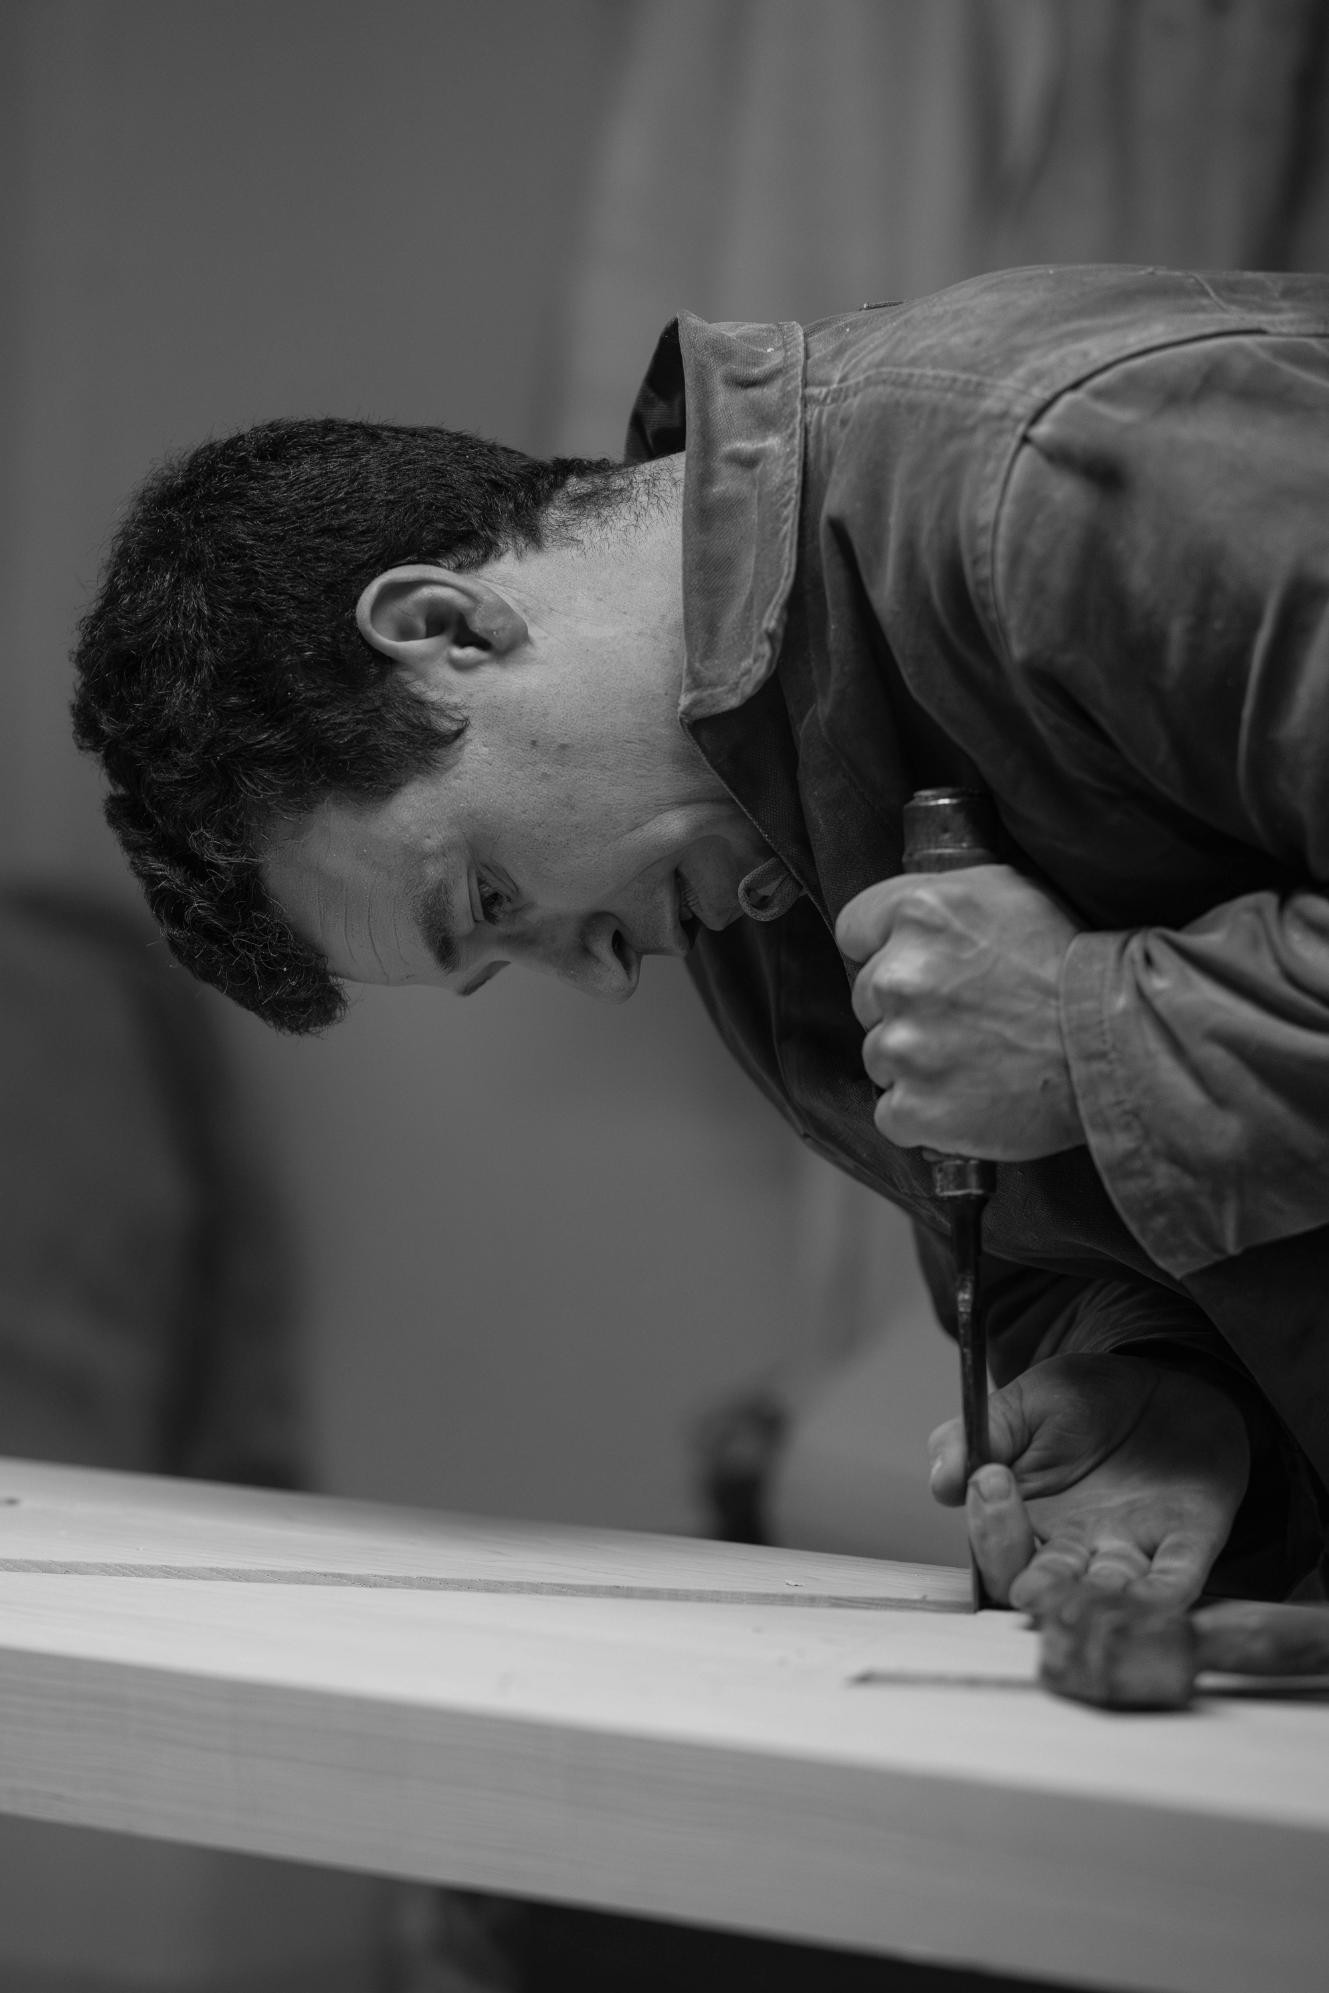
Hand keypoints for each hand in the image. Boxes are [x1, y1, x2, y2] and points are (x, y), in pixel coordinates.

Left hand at [835, 865, 1081, 1158]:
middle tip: (968, 1017)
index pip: (854, 929)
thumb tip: (897, 919)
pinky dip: (923, 1114)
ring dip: (916, 1062)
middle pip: (867, 997)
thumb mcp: (1007, 892)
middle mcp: (898, 975)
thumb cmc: (1071, 965)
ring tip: (977, 1058)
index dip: (884, 949)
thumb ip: (938, 900)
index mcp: (919, 913)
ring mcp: (901, 1046)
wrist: (1115, 1042)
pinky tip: (967, 1098)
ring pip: (879, 1055)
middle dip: (907, 1008)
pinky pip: (892, 1113)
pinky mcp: (912, 1107)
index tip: (920, 968)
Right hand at [927, 1353, 1250, 1609]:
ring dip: (1099, 1602)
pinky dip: (1167, 1594)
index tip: (990, 1478)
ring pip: (1109, 1594)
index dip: (990, 1530)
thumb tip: (943, 1478)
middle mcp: (1080, 1548)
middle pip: (1049, 1592)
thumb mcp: (1027, 1402)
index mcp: (1031, 1520)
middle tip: (1032, 1578)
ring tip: (1088, 1596)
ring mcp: (1135, 1548)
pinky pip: (1178, 1577)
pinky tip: (1157, 1602)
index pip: (997, 1554)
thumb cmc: (1090, 1398)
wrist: (1166, 1378)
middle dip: (1039, 1586)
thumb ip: (980, 1434)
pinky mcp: (1190, 1542)